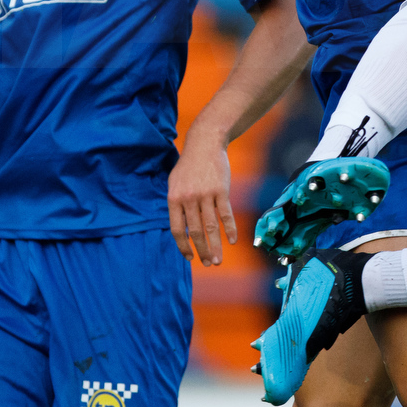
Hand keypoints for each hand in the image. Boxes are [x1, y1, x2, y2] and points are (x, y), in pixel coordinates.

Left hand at [169, 132, 235, 264]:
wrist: (205, 143)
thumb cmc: (189, 165)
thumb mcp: (175, 183)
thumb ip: (176, 205)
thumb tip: (181, 230)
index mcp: (174, 199)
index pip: (177, 229)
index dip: (183, 246)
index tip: (190, 257)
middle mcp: (189, 198)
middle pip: (195, 232)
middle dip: (202, 251)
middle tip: (209, 263)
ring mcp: (206, 195)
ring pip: (211, 227)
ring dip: (216, 246)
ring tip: (219, 260)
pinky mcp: (221, 190)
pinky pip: (226, 215)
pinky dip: (230, 229)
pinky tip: (232, 241)